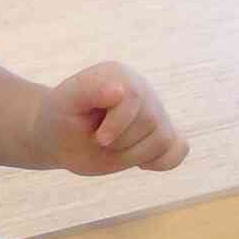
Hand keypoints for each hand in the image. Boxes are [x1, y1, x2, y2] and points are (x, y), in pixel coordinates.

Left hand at [29, 63, 187, 175]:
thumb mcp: (64, 102)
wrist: (60, 136)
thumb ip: (88, 90)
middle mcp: (142, 90)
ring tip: (111, 148)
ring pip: (164, 141)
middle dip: (120, 143)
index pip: (135, 100)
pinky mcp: (160, 134)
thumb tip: (120, 90)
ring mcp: (155, 113)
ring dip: (133, 155)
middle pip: (151, 124)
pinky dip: (162, 161)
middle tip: (98, 140)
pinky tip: (139, 161)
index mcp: (119, 76)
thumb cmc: (61, 117)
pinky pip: (178, 150)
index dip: (117, 126)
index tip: (98, 137)